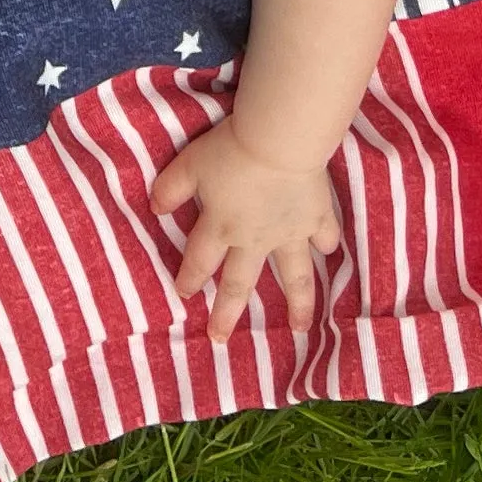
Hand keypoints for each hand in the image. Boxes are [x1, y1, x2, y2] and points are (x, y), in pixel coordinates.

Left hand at [151, 117, 346, 341]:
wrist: (279, 142)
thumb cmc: (231, 152)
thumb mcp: (189, 165)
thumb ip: (170, 189)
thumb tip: (154, 209)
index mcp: (221, 228)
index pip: (199, 262)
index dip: (190, 279)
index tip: (185, 295)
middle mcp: (255, 240)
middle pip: (240, 283)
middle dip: (228, 313)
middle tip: (220, 338)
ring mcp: (289, 233)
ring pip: (294, 277)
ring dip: (298, 304)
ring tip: (300, 328)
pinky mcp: (316, 217)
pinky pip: (324, 236)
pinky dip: (326, 244)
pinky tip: (327, 252)